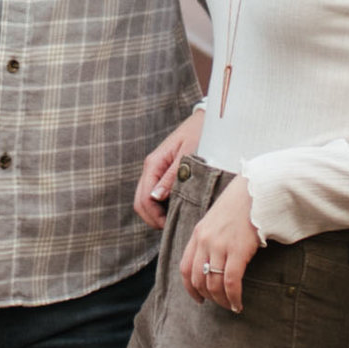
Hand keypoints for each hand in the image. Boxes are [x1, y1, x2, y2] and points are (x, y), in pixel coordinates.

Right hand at [133, 105, 207, 229]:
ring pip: (146, 200)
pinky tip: (178, 208)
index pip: (144, 198)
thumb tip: (155, 197)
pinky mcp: (163, 172)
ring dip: (157, 213)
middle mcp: (151, 167)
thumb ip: (172, 177)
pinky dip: (162, 205)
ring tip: (178, 219)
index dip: (154, 217)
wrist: (207, 120)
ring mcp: (156, 170)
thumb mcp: (189, 155)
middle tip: (174, 227)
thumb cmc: (201, 134)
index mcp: (154, 163)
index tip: (172, 226)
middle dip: (153, 218)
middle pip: (141, 202)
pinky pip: (156, 194)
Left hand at [179, 176, 261, 313]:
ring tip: (231, 306)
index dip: (190, 288)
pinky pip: (230, 282)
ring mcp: (219, 246)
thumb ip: (210, 239)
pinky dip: (233, 297)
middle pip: (198, 279)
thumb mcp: (216, 220)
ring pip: (213, 284)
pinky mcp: (237, 250)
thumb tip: (212, 263)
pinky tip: (238, 304)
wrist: (256, 190)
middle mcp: (205, 241)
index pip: (185, 268)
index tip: (198, 299)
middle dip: (207, 297)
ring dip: (221, 300)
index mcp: (198, 234)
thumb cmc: (240, 205)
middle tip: (219, 304)